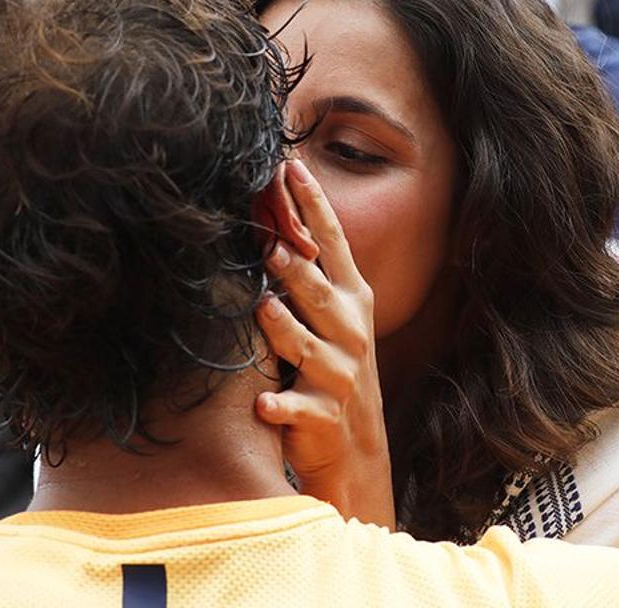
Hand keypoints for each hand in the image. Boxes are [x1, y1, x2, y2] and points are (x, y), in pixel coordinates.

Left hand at [254, 159, 392, 527]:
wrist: (356, 450)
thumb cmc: (332, 367)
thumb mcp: (330, 317)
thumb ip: (306, 273)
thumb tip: (267, 220)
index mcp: (351, 300)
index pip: (332, 243)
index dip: (313, 206)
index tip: (292, 168)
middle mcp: (350, 332)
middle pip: (319, 292)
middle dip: (297, 270)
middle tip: (270, 245)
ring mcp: (339, 375)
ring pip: (306, 346)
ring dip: (284, 329)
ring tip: (262, 308)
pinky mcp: (322, 416)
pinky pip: (298, 409)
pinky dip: (281, 407)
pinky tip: (263, 405)